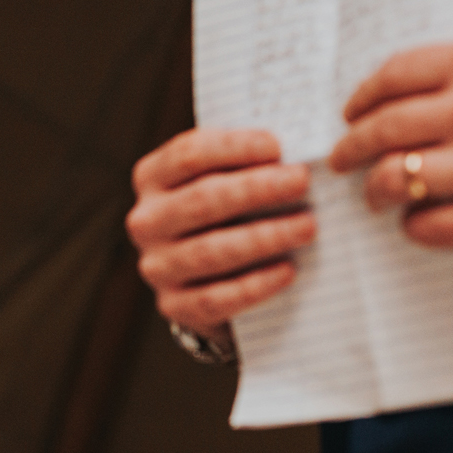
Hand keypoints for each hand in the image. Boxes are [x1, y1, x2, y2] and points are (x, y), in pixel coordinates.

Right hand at [127, 128, 316, 337]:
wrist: (207, 278)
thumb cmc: (228, 214)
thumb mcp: (226, 180)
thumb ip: (247, 164)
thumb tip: (298, 151)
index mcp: (152, 178)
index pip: (188, 154)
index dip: (234, 147)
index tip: (277, 146)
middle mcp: (146, 221)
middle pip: (201, 200)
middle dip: (256, 188)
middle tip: (301, 181)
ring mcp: (156, 266)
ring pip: (209, 251)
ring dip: (265, 237)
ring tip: (306, 227)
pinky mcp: (173, 305)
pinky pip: (215, 298)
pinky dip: (255, 285)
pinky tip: (287, 271)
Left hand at [331, 32, 452, 261]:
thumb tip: (405, 95)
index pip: (394, 75)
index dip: (362, 99)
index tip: (351, 113)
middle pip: (381, 129)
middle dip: (352, 149)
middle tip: (342, 160)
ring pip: (393, 180)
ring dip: (376, 191)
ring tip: (377, 196)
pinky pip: (424, 226)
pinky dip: (414, 227)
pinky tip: (421, 223)